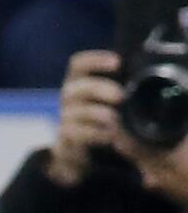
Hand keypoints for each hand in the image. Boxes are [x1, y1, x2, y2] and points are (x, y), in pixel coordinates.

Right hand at [45, 50, 124, 187]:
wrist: (82, 151)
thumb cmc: (103, 116)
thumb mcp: (113, 98)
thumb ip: (122, 84)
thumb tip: (146, 74)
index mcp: (79, 81)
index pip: (78, 64)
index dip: (95, 61)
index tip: (117, 62)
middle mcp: (69, 98)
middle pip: (76, 87)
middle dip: (99, 89)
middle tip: (120, 96)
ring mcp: (65, 119)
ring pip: (75, 111)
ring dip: (98, 114)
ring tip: (117, 119)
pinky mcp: (65, 140)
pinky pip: (76, 134)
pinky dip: (95, 133)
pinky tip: (110, 135)